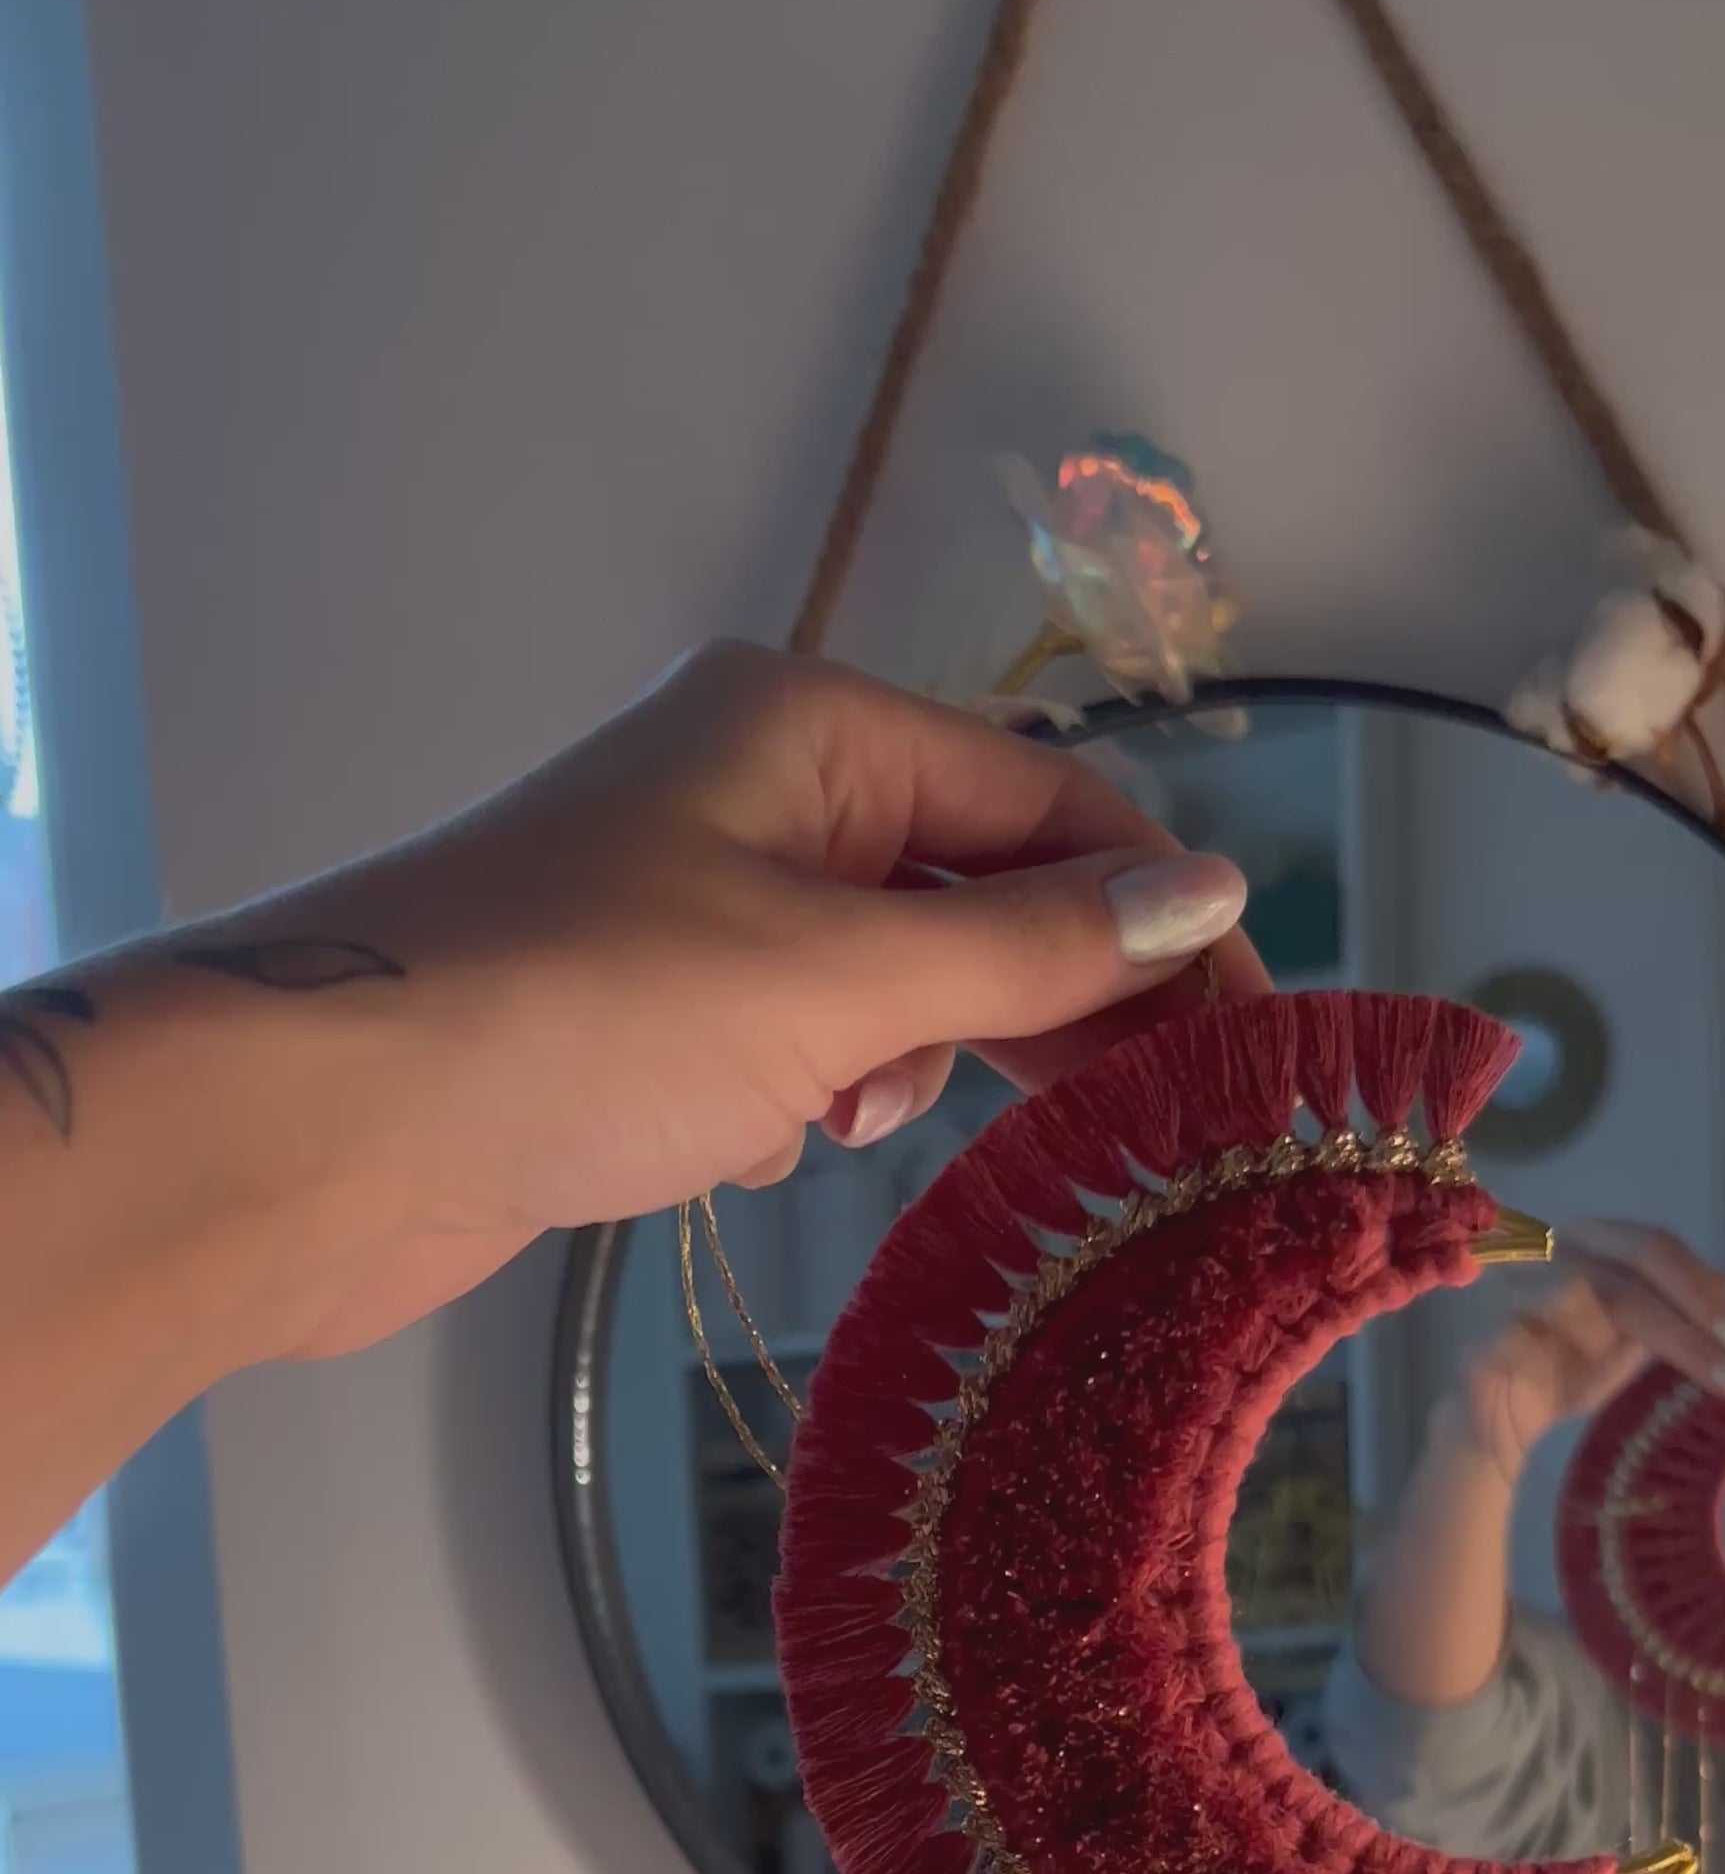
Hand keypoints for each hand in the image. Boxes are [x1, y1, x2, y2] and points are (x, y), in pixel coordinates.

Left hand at [210, 640, 1262, 1357]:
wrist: (325, 1124)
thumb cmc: (581, 1016)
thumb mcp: (838, 980)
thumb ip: (1029, 951)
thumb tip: (1207, 897)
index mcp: (807, 728)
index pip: (1047, 805)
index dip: (1160, 914)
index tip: (1250, 1042)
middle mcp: (755, 793)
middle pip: (975, 890)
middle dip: (1045, 1001)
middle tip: (1141, 1128)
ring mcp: (693, 906)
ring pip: (886, 983)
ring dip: (901, 1061)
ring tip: (845, 1113)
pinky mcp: (641, 1017)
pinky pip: (790, 1050)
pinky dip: (798, 1102)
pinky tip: (753, 1145)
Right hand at [1449, 1218, 1724, 1484]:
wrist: (1495, 1429)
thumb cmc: (1566, 1376)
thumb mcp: (1632, 1341)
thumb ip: (1673, 1309)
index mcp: (1585, 1242)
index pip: (1652, 1246)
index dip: (1700, 1290)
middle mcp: (1543, 1252)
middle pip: (1628, 1271)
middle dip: (1689, 1325)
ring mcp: (1506, 1292)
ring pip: (1580, 1294)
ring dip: (1626, 1346)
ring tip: (1649, 1387)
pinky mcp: (1478, 1341)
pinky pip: (1532, 1342)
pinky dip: (1566, 1368)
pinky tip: (1577, 1396)